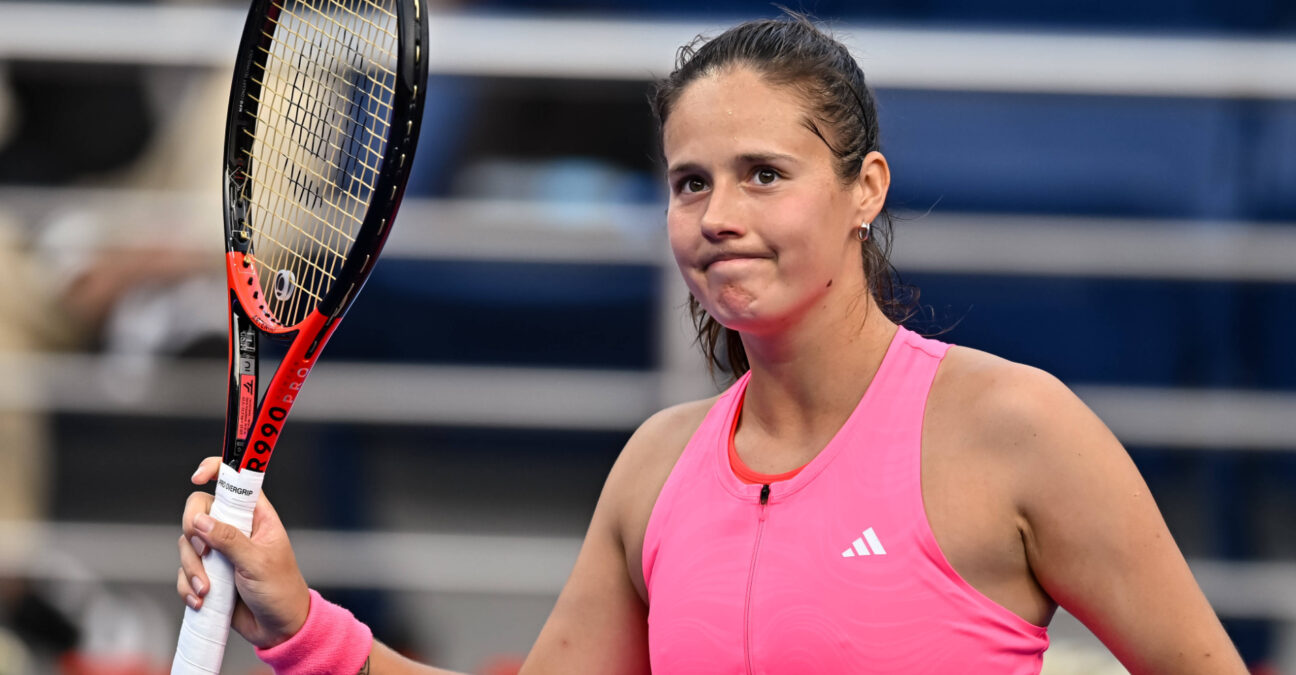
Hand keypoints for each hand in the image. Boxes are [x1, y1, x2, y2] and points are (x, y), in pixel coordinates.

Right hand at [177, 457, 310, 648]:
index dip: (216, 470)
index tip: (197, 477)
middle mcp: (235, 530)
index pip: (235, 482)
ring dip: (191, 569)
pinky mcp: (208, 574)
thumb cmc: (280, 590)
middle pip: (199, 511)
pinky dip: (187, 587)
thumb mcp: (257, 562)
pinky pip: (184, 572)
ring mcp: (220, 552)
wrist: (278, 628)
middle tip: (203, 552)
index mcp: (256, 517)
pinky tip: (202, 600)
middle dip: (193, 532)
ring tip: (208, 589)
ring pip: (187, 544)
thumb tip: (201, 521)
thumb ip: (229, 540)